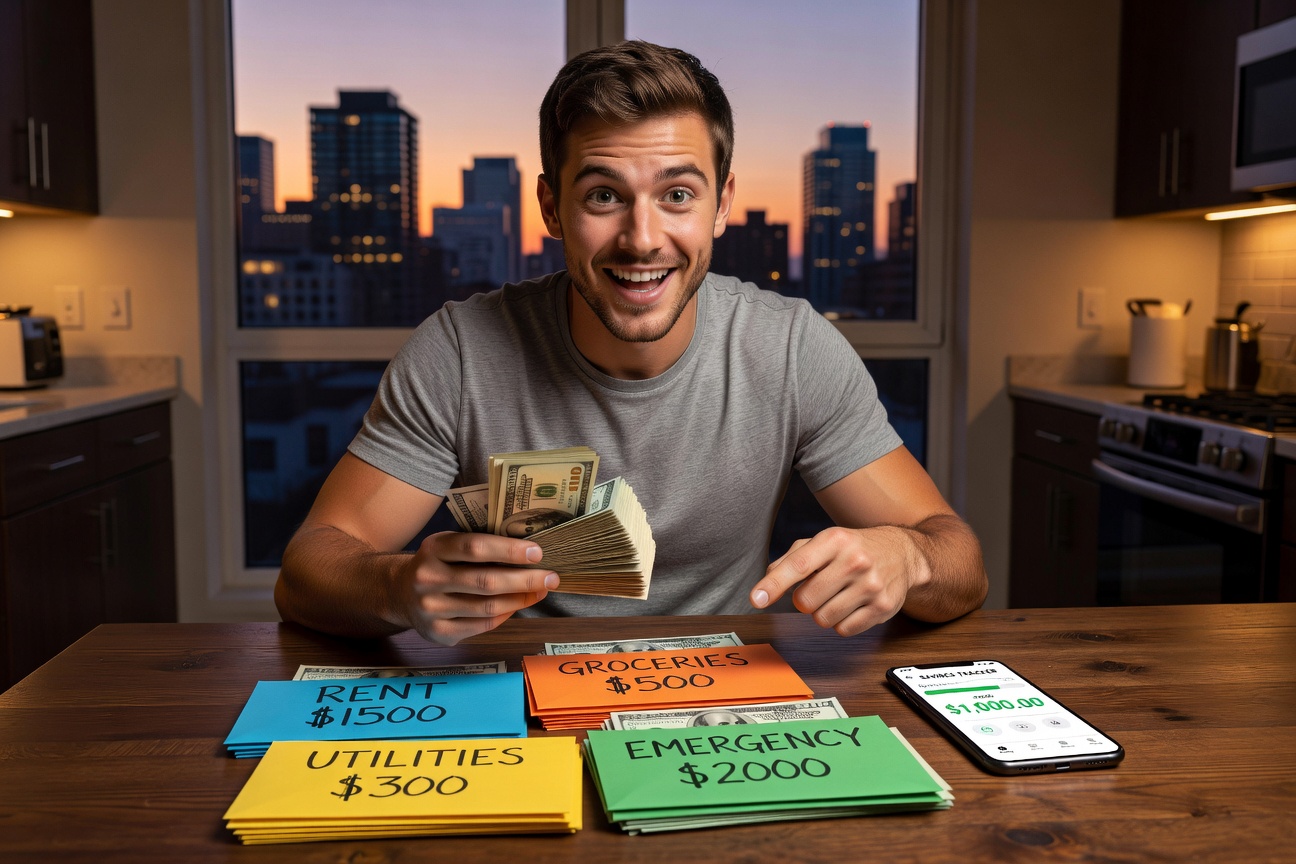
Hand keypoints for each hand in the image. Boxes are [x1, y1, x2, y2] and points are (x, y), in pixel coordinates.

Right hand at [399, 531, 559, 645]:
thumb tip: (529, 550)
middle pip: (486, 582)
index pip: (475, 548)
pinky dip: (506, 615)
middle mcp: (428, 580)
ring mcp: (431, 609)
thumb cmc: (437, 564)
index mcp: (433, 550)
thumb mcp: (448, 544)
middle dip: (525, 580)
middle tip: (551, 577)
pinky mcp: (439, 633)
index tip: (537, 552)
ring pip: (488, 607)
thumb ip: (479, 545)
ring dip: (521, 599)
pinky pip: (483, 625)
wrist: (399, 593)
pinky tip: (517, 605)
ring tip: (540, 590)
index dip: (509, 550)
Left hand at [749, 525, 928, 635]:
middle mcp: (855, 560)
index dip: (774, 585)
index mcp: (835, 540)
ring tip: (837, 595)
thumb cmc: (853, 548)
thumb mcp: (823, 541)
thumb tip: (767, 582)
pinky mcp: (884, 607)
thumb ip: (792, 558)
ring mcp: (872, 585)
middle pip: (806, 601)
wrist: (902, 553)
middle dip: (804, 600)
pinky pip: (844, 630)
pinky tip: (852, 605)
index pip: (798, 565)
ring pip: (823, 619)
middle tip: (818, 588)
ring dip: (823, 613)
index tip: (756, 599)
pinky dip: (841, 623)